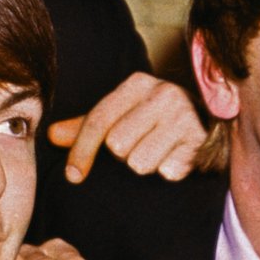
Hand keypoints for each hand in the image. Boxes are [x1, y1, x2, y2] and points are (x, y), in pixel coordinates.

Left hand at [48, 71, 205, 182]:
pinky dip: (167, 170)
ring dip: (145, 164)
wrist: (208, 122)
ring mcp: (185, 116)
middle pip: (117, 145)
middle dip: (123, 154)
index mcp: (137, 84)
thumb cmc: (152, 120)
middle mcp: (163, 93)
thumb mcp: (119, 115)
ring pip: (140, 162)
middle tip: (139, 145)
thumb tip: (52, 136)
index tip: (73, 175)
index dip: (82, 151)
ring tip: (157, 150)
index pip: (98, 121)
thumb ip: (85, 126)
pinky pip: (167, 172)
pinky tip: (174, 157)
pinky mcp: (201, 141)